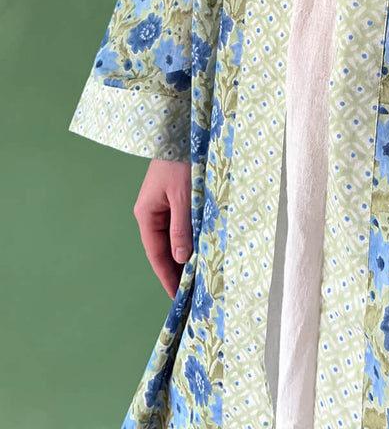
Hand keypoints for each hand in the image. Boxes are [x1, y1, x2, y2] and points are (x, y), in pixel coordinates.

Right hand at [133, 158, 192, 298]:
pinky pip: (181, 223)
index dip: (167, 276)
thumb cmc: (181, 161)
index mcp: (146, 213)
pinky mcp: (175, 197)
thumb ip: (181, 228)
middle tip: (193, 291)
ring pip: (174, 236)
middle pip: (164, 248)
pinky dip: (190, 237)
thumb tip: (181, 258)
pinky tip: (201, 247)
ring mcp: (162, 204)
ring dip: (185, 253)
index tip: (177, 296)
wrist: (183, 132)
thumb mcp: (184, 197)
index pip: (156, 254)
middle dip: (177, 268)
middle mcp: (151, 211)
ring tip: (199, 275)